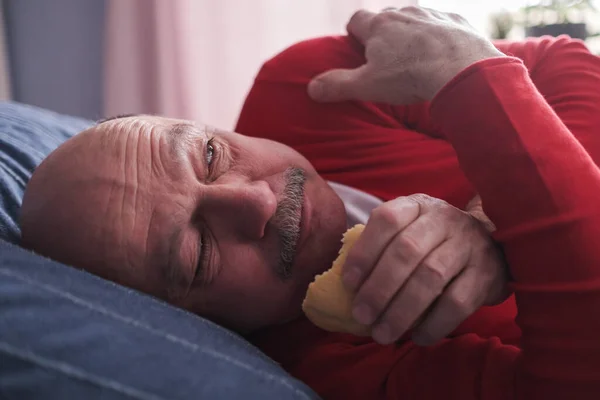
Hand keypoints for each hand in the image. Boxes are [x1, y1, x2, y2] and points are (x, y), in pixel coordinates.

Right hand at [308, 7, 504, 103]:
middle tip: (386, 56)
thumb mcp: (367, 86)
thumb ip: (337, 86)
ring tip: (416, 56)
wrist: (461, 69)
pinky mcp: (456, 20)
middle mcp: (404, 13)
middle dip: (383, 32)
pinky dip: (439, 35)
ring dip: (412, 32)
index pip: (357, 20)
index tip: (356, 45)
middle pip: (386, 17)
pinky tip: (443, 53)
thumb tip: (311, 88)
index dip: (354, 32)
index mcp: (378, 26)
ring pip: (415, 17)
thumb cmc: (410, 77)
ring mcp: (431, 14)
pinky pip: (443, 23)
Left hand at [343, 194, 508, 344]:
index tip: (348, 282)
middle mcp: (444, 220)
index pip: (388, 220)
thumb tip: (346, 285)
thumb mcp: (408, 230)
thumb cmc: (433, 241)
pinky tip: (418, 337)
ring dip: (402, 310)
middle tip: (361, 315)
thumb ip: (381, 247)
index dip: (365, 252)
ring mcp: (469, 245)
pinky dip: (434, 324)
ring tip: (382, 333)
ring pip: (431, 278)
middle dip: (379, 288)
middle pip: (407, 251)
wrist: (491, 242)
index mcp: (417, 206)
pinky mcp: (487, 274)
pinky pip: (458, 303)